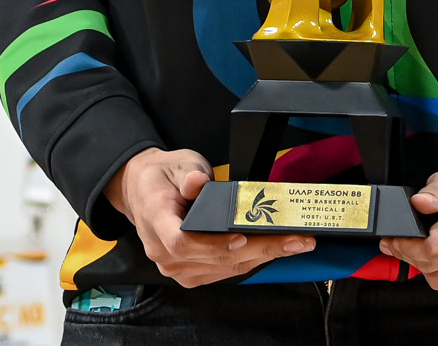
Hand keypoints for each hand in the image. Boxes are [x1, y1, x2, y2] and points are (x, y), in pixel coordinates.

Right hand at [107, 147, 314, 287]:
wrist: (142, 193)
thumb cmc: (162, 178)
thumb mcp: (177, 164)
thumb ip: (189, 174)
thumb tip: (198, 182)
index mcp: (156, 220)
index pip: (183, 242)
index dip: (213, 244)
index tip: (241, 237)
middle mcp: (163, 251)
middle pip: (214, 258)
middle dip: (260, 249)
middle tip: (294, 240)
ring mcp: (175, 266)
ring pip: (223, 268)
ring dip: (261, 257)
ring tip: (293, 245)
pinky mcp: (189, 273)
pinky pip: (222, 272)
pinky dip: (249, 261)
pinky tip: (272, 251)